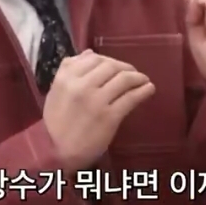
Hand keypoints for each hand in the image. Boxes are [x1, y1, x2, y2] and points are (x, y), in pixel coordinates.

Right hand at [43, 50, 154, 172]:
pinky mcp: (109, 117)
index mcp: (66, 78)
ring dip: (138, 77)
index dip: (109, 60)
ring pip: (123, 79)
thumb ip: (69, 70)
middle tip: (133, 73)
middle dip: (126, 67)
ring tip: (143, 80)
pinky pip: (131, 98)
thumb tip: (90, 53)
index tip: (116, 66)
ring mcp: (96, 101)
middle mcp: (81, 86)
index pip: (94, 58)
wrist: (57, 151)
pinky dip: (144, 91)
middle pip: (111, 66)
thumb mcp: (56, 91)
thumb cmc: (56, 123)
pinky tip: (149, 89)